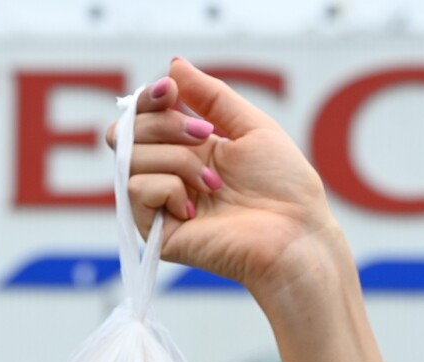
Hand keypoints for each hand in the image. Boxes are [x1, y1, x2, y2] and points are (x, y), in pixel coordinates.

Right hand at [107, 58, 351, 304]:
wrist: (294, 233)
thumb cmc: (284, 187)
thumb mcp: (251, 126)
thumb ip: (211, 95)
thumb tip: (173, 66)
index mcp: (190, 149)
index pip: (145, 116)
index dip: (150, 98)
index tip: (172, 90)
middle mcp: (170, 174)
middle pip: (129, 131)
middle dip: (166, 125)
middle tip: (207, 137)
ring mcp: (161, 204)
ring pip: (132, 159)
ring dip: (177, 160)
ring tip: (213, 184)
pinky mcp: (157, 232)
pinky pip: (136, 190)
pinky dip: (167, 188)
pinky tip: (195, 208)